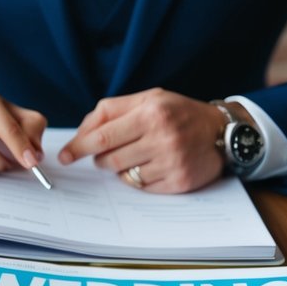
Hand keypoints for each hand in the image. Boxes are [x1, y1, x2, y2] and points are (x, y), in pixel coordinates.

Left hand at [59, 88, 226, 192]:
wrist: (221, 131)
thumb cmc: (177, 113)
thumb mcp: (148, 99)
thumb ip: (110, 110)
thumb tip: (80, 134)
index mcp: (151, 113)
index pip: (102, 137)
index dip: (78, 148)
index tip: (65, 156)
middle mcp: (162, 138)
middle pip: (108, 159)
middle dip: (100, 158)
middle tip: (108, 152)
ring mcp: (171, 162)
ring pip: (123, 174)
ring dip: (119, 168)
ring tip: (134, 154)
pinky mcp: (178, 182)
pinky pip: (141, 186)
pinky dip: (138, 177)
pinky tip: (151, 164)